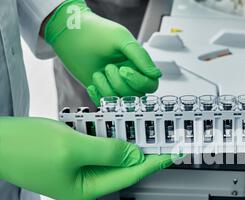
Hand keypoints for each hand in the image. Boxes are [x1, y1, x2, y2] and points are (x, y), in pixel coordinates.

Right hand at [0, 117, 174, 199]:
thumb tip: (133, 154)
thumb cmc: (24, 147)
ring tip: (141, 129)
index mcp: (87, 188)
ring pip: (108, 156)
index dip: (154, 162)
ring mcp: (75, 171)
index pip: (130, 174)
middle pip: (121, 167)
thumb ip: (108, 151)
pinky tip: (113, 126)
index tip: (173, 154)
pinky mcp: (68, 159)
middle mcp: (84, 183)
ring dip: (122, 142)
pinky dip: (104, 137)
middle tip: (161, 138)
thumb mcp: (73, 147)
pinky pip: (94, 149)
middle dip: (141, 151)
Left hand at [44, 0, 160, 105]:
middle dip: (120, 83)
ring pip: (120, 100)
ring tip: (99, 73)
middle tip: (108, 67)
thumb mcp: (122, 39)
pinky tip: (93, 80)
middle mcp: (130, 76)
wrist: (70, 35)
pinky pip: (106, 103)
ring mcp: (115, 85)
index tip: (124, 70)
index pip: (150, 84)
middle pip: (136, 95)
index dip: (138, 81)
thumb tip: (156, 75)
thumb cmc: (96, 32)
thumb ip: (141, 57)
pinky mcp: (102, 91)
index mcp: (138, 64)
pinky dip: (98, 94)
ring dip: (108, 88)